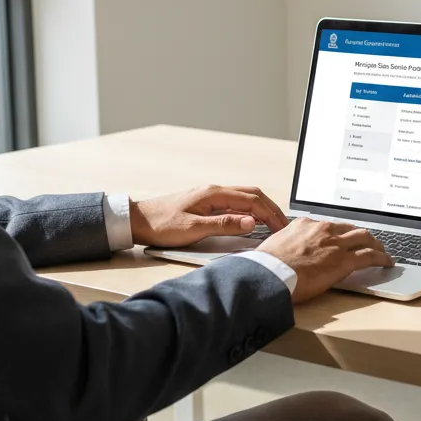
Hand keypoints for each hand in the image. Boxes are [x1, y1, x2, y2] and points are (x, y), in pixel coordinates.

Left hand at [129, 185, 288, 246]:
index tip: (281, 228)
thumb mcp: (193, 229)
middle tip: (283, 225)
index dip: (270, 214)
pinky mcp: (206, 203)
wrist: (137, 221)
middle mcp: (215, 191)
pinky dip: (250, 210)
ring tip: (273, 223)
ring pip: (245, 197)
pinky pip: (236, 202)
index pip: (253, 200)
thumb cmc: (161, 225)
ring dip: (262, 208)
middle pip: (253, 194)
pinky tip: (252, 221)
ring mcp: (211, 196)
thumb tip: (250, 222)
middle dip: (272, 209)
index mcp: (214, 194)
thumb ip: (224, 224)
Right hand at [260, 218, 393, 302]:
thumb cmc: (267, 265)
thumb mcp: (276, 246)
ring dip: (375, 244)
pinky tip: (387, 262)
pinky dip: (382, 258)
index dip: (340, 232)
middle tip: (368, 242)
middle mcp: (323, 230)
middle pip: (350, 228)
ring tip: (381, 251)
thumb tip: (287, 253)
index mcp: (305, 225)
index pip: (330, 225)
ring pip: (364, 238)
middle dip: (361, 236)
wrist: (269, 274)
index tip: (342, 237)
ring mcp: (336, 244)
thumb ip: (288, 245)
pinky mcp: (344, 260)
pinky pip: (370, 256)